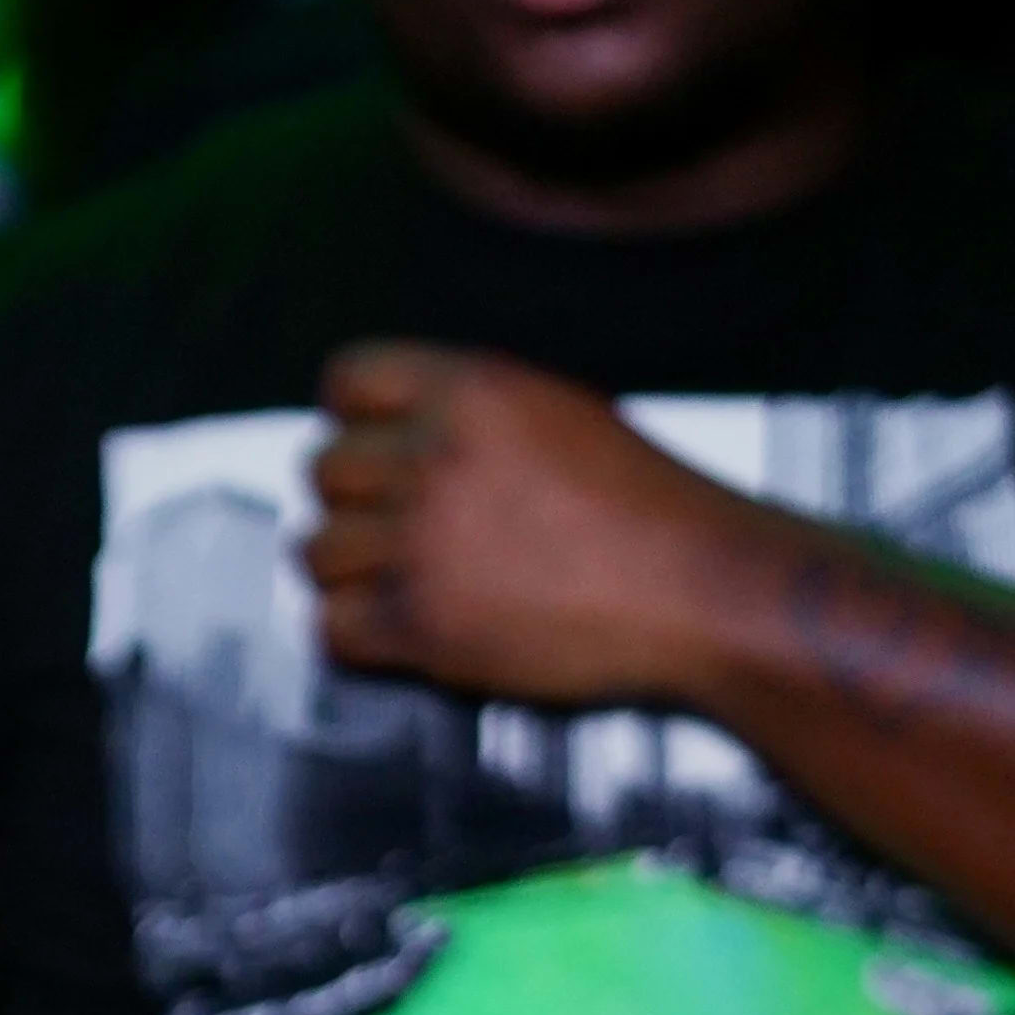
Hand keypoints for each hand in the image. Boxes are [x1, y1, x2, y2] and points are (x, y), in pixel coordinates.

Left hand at [307, 345, 754, 707]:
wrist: (698, 589)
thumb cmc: (652, 510)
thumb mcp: (560, 413)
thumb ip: (472, 416)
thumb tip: (405, 436)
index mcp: (469, 392)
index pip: (347, 380)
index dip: (351, 419)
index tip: (366, 447)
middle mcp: (434, 460)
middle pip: (322, 471)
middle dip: (349, 501)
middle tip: (383, 526)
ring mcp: (423, 545)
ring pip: (315, 552)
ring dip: (346, 570)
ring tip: (392, 579)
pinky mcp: (423, 625)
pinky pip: (332, 629)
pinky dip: (354, 634)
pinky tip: (392, 628)